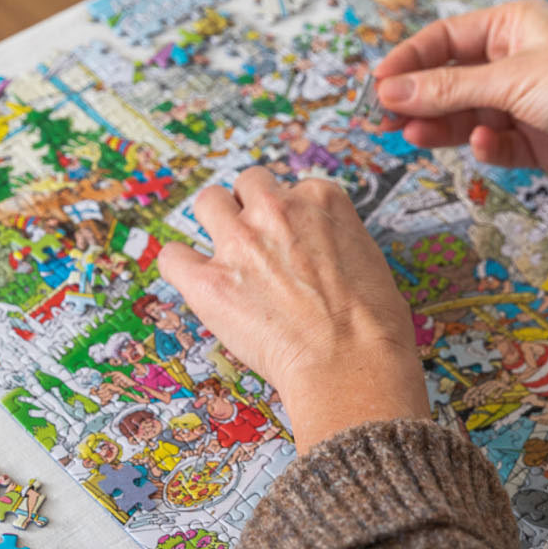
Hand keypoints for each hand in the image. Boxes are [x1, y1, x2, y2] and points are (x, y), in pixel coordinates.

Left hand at [157, 167, 429, 452]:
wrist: (352, 364)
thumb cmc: (374, 325)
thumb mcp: (369, 259)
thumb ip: (335, 240)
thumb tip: (320, 253)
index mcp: (320, 199)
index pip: (291, 189)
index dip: (289, 219)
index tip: (292, 244)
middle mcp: (276, 209)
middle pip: (247, 184)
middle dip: (249, 208)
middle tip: (256, 243)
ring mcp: (239, 242)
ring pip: (207, 203)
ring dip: (214, 224)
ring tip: (224, 256)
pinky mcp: (208, 281)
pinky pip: (173, 257)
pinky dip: (180, 266)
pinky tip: (195, 281)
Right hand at [374, 0, 547, 186]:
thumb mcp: (506, 77)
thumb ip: (444, 89)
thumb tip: (389, 92)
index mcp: (510, 28)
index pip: (444, 39)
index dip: (409, 60)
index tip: (378, 84)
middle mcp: (513, 62)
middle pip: (449, 81)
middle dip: (417, 100)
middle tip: (384, 119)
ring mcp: (521, 102)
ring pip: (464, 115)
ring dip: (439, 126)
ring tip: (412, 136)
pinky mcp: (532, 140)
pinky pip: (492, 143)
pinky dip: (482, 146)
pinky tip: (481, 143)